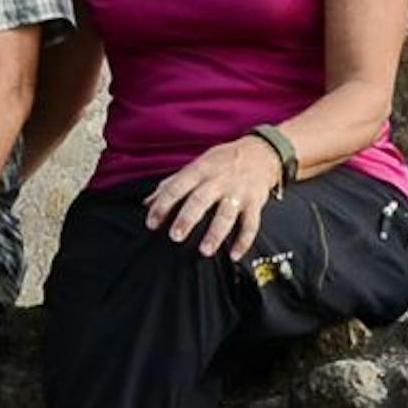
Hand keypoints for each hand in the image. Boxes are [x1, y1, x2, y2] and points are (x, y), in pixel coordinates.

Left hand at [144, 136, 280, 259]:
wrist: (261, 152)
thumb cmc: (222, 161)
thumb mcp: (197, 165)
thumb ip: (172, 183)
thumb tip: (147, 202)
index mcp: (200, 170)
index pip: (177, 186)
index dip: (163, 204)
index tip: (151, 222)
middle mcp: (219, 180)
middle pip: (200, 200)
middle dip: (187, 219)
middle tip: (175, 236)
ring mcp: (238, 192)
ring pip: (226, 214)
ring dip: (216, 233)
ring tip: (204, 251)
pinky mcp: (255, 203)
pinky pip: (251, 224)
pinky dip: (244, 241)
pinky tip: (234, 255)